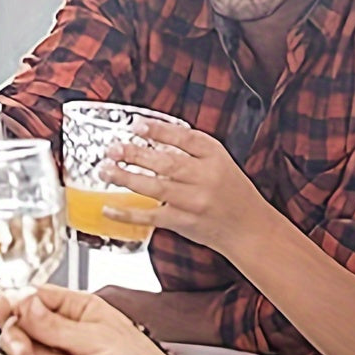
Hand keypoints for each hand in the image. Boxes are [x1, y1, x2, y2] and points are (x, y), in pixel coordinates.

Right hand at [0, 285, 188, 354]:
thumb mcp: (93, 338)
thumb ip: (51, 324)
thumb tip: (21, 302)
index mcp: (76, 307)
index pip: (32, 296)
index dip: (10, 303)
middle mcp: (65, 328)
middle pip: (22, 327)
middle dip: (24, 342)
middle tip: (29, 353)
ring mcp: (61, 354)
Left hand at [99, 120, 271, 255]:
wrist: (249, 229)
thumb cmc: (232, 194)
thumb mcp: (220, 163)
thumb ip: (192, 151)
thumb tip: (151, 138)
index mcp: (215, 157)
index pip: (184, 137)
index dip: (158, 129)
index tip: (136, 124)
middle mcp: (206, 177)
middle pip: (166, 162)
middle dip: (135, 154)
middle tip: (113, 148)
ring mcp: (194, 201)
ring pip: (155, 187)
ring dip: (126, 178)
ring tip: (105, 169)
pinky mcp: (183, 222)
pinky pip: (150, 217)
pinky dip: (126, 213)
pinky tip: (108, 207)